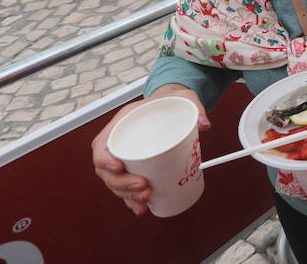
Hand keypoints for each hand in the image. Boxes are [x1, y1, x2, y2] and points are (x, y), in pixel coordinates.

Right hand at [93, 85, 208, 215]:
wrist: (170, 104)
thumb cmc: (169, 101)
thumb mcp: (182, 98)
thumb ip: (194, 106)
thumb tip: (204, 124)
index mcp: (121, 124)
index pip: (101, 146)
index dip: (105, 160)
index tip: (119, 168)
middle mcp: (117, 142)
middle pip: (106, 170)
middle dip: (122, 185)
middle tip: (144, 188)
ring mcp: (123, 157)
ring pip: (115, 182)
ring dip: (126, 196)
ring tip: (145, 201)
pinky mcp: (132, 168)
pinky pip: (126, 187)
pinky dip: (131, 200)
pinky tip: (142, 208)